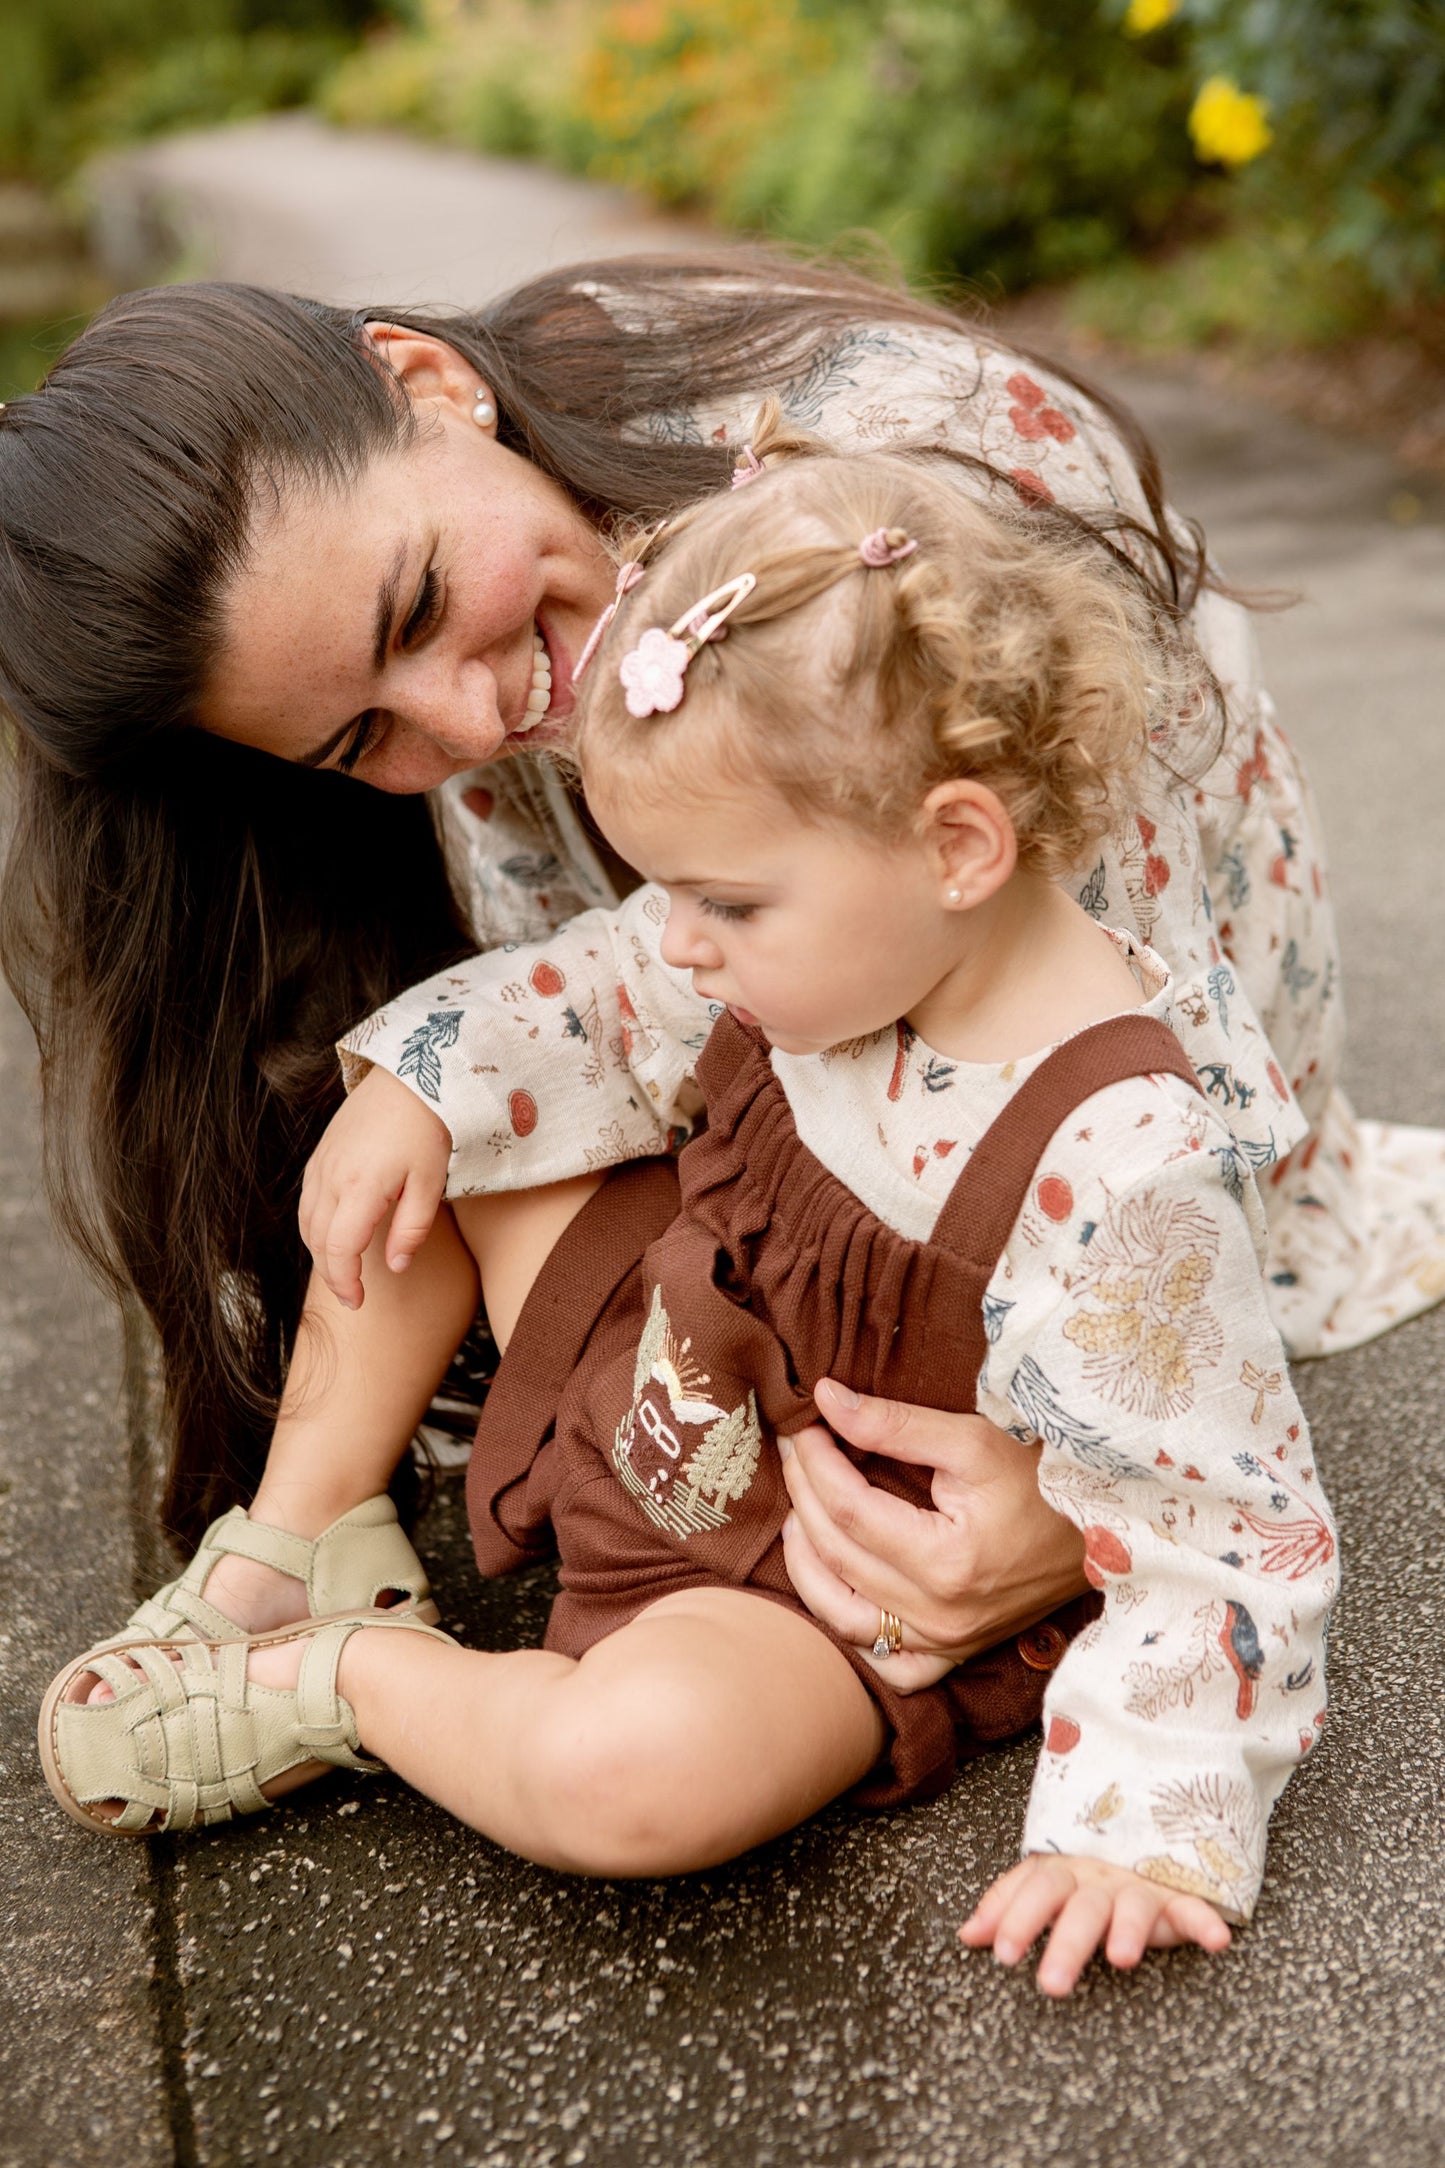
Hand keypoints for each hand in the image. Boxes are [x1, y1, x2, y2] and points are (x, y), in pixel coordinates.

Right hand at [299, 1066, 452, 1308]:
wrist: (410, 1076)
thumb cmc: (427, 1128)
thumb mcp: (430, 1183)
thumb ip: (412, 1230)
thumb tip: (395, 1268)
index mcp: (360, 1186)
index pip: (339, 1248)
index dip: (344, 1281)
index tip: (358, 1301)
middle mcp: (331, 1176)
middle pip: (316, 1240)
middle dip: (331, 1273)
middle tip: (352, 1295)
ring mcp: (321, 1163)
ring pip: (306, 1221)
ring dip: (319, 1252)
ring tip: (343, 1271)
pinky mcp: (320, 1154)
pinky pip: (307, 1200)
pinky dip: (314, 1226)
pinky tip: (333, 1235)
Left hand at [779, 1377, 1086, 1690]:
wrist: (1106, 1527)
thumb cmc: (1045, 1478)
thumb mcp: (973, 1440)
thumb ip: (895, 1424)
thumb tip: (825, 1400)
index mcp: (947, 1562)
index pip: (850, 1510)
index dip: (816, 1465)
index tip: (806, 1428)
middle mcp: (943, 1616)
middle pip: (838, 1554)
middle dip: (805, 1495)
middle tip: (797, 1453)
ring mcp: (948, 1643)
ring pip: (842, 1617)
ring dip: (807, 1564)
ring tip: (798, 1514)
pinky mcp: (956, 1654)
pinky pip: (886, 1664)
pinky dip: (848, 1630)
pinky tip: (834, 1586)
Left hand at [960, 1855, 1231, 1996]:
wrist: (1142, 1830)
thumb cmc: (1084, 1874)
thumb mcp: (1044, 1882)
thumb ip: (1007, 1905)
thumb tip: (966, 1936)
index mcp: (1065, 1874)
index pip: (1036, 1888)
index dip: (1017, 1916)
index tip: (1001, 1954)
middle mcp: (1101, 1879)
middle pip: (1082, 1907)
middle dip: (1066, 1943)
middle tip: (1050, 1985)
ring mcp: (1140, 1886)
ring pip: (1134, 1906)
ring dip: (1129, 1929)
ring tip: (1121, 1958)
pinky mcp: (1178, 1898)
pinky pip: (1194, 1907)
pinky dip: (1205, 1921)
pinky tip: (1216, 1939)